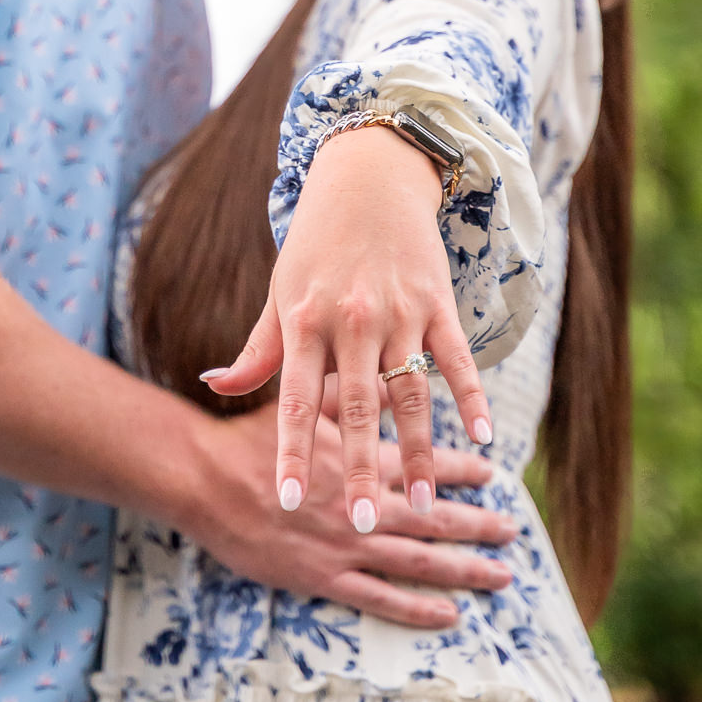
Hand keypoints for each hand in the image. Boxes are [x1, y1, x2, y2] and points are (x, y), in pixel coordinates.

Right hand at [184, 406, 515, 629]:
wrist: (205, 479)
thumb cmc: (247, 438)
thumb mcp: (300, 401)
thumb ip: (344, 392)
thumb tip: (386, 378)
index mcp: (360, 457)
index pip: (424, 462)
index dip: (461, 469)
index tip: (492, 474)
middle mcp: (363, 502)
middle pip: (434, 517)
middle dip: (478, 523)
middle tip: (511, 530)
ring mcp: (347, 543)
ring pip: (420, 560)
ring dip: (465, 568)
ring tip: (500, 574)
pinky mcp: (325, 576)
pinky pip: (383, 597)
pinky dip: (419, 608)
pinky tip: (451, 615)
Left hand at [201, 125, 492, 529]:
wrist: (369, 176)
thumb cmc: (315, 242)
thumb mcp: (280, 291)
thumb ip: (258, 348)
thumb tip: (216, 385)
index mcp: (305, 321)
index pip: (297, 401)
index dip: (293, 453)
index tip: (289, 501)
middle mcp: (351, 321)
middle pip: (357, 409)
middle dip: (360, 470)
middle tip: (359, 525)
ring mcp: (398, 313)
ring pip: (410, 395)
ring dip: (421, 452)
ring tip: (424, 504)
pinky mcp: (437, 303)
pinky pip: (456, 360)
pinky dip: (472, 397)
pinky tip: (484, 436)